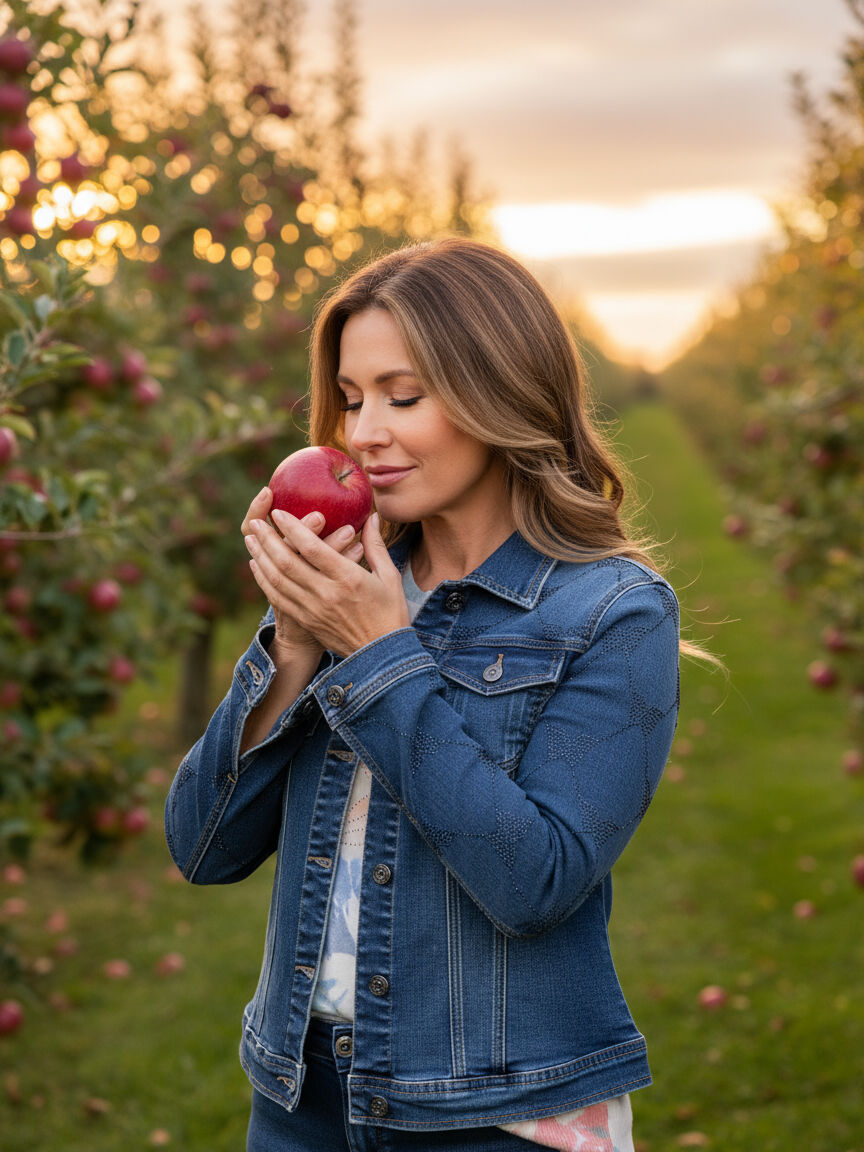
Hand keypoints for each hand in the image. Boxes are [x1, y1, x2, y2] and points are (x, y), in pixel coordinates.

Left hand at [246, 507, 409, 657]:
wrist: (381, 655)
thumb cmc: (390, 612)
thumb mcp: (389, 577)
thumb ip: (376, 545)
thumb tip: (371, 516)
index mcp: (348, 578)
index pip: (312, 548)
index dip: (293, 528)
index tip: (279, 512)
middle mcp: (326, 593)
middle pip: (288, 562)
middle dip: (268, 539)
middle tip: (257, 522)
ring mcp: (313, 609)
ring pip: (277, 579)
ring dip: (260, 557)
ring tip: (250, 539)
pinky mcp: (306, 620)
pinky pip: (278, 598)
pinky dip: (263, 580)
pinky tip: (257, 566)